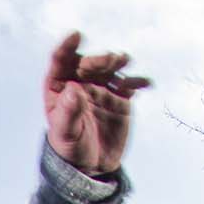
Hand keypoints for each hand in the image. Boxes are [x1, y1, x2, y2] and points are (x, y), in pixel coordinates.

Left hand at [43, 31, 149, 174]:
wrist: (92, 167)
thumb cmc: (71, 150)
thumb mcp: (65, 135)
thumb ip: (67, 113)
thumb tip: (73, 89)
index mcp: (59, 88)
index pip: (60, 62)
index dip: (66, 47)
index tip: (76, 35)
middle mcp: (80, 83)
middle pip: (88, 62)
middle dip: (98, 58)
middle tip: (110, 60)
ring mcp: (101, 87)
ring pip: (110, 67)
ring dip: (117, 61)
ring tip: (124, 61)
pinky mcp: (120, 96)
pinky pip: (130, 83)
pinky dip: (138, 80)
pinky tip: (144, 83)